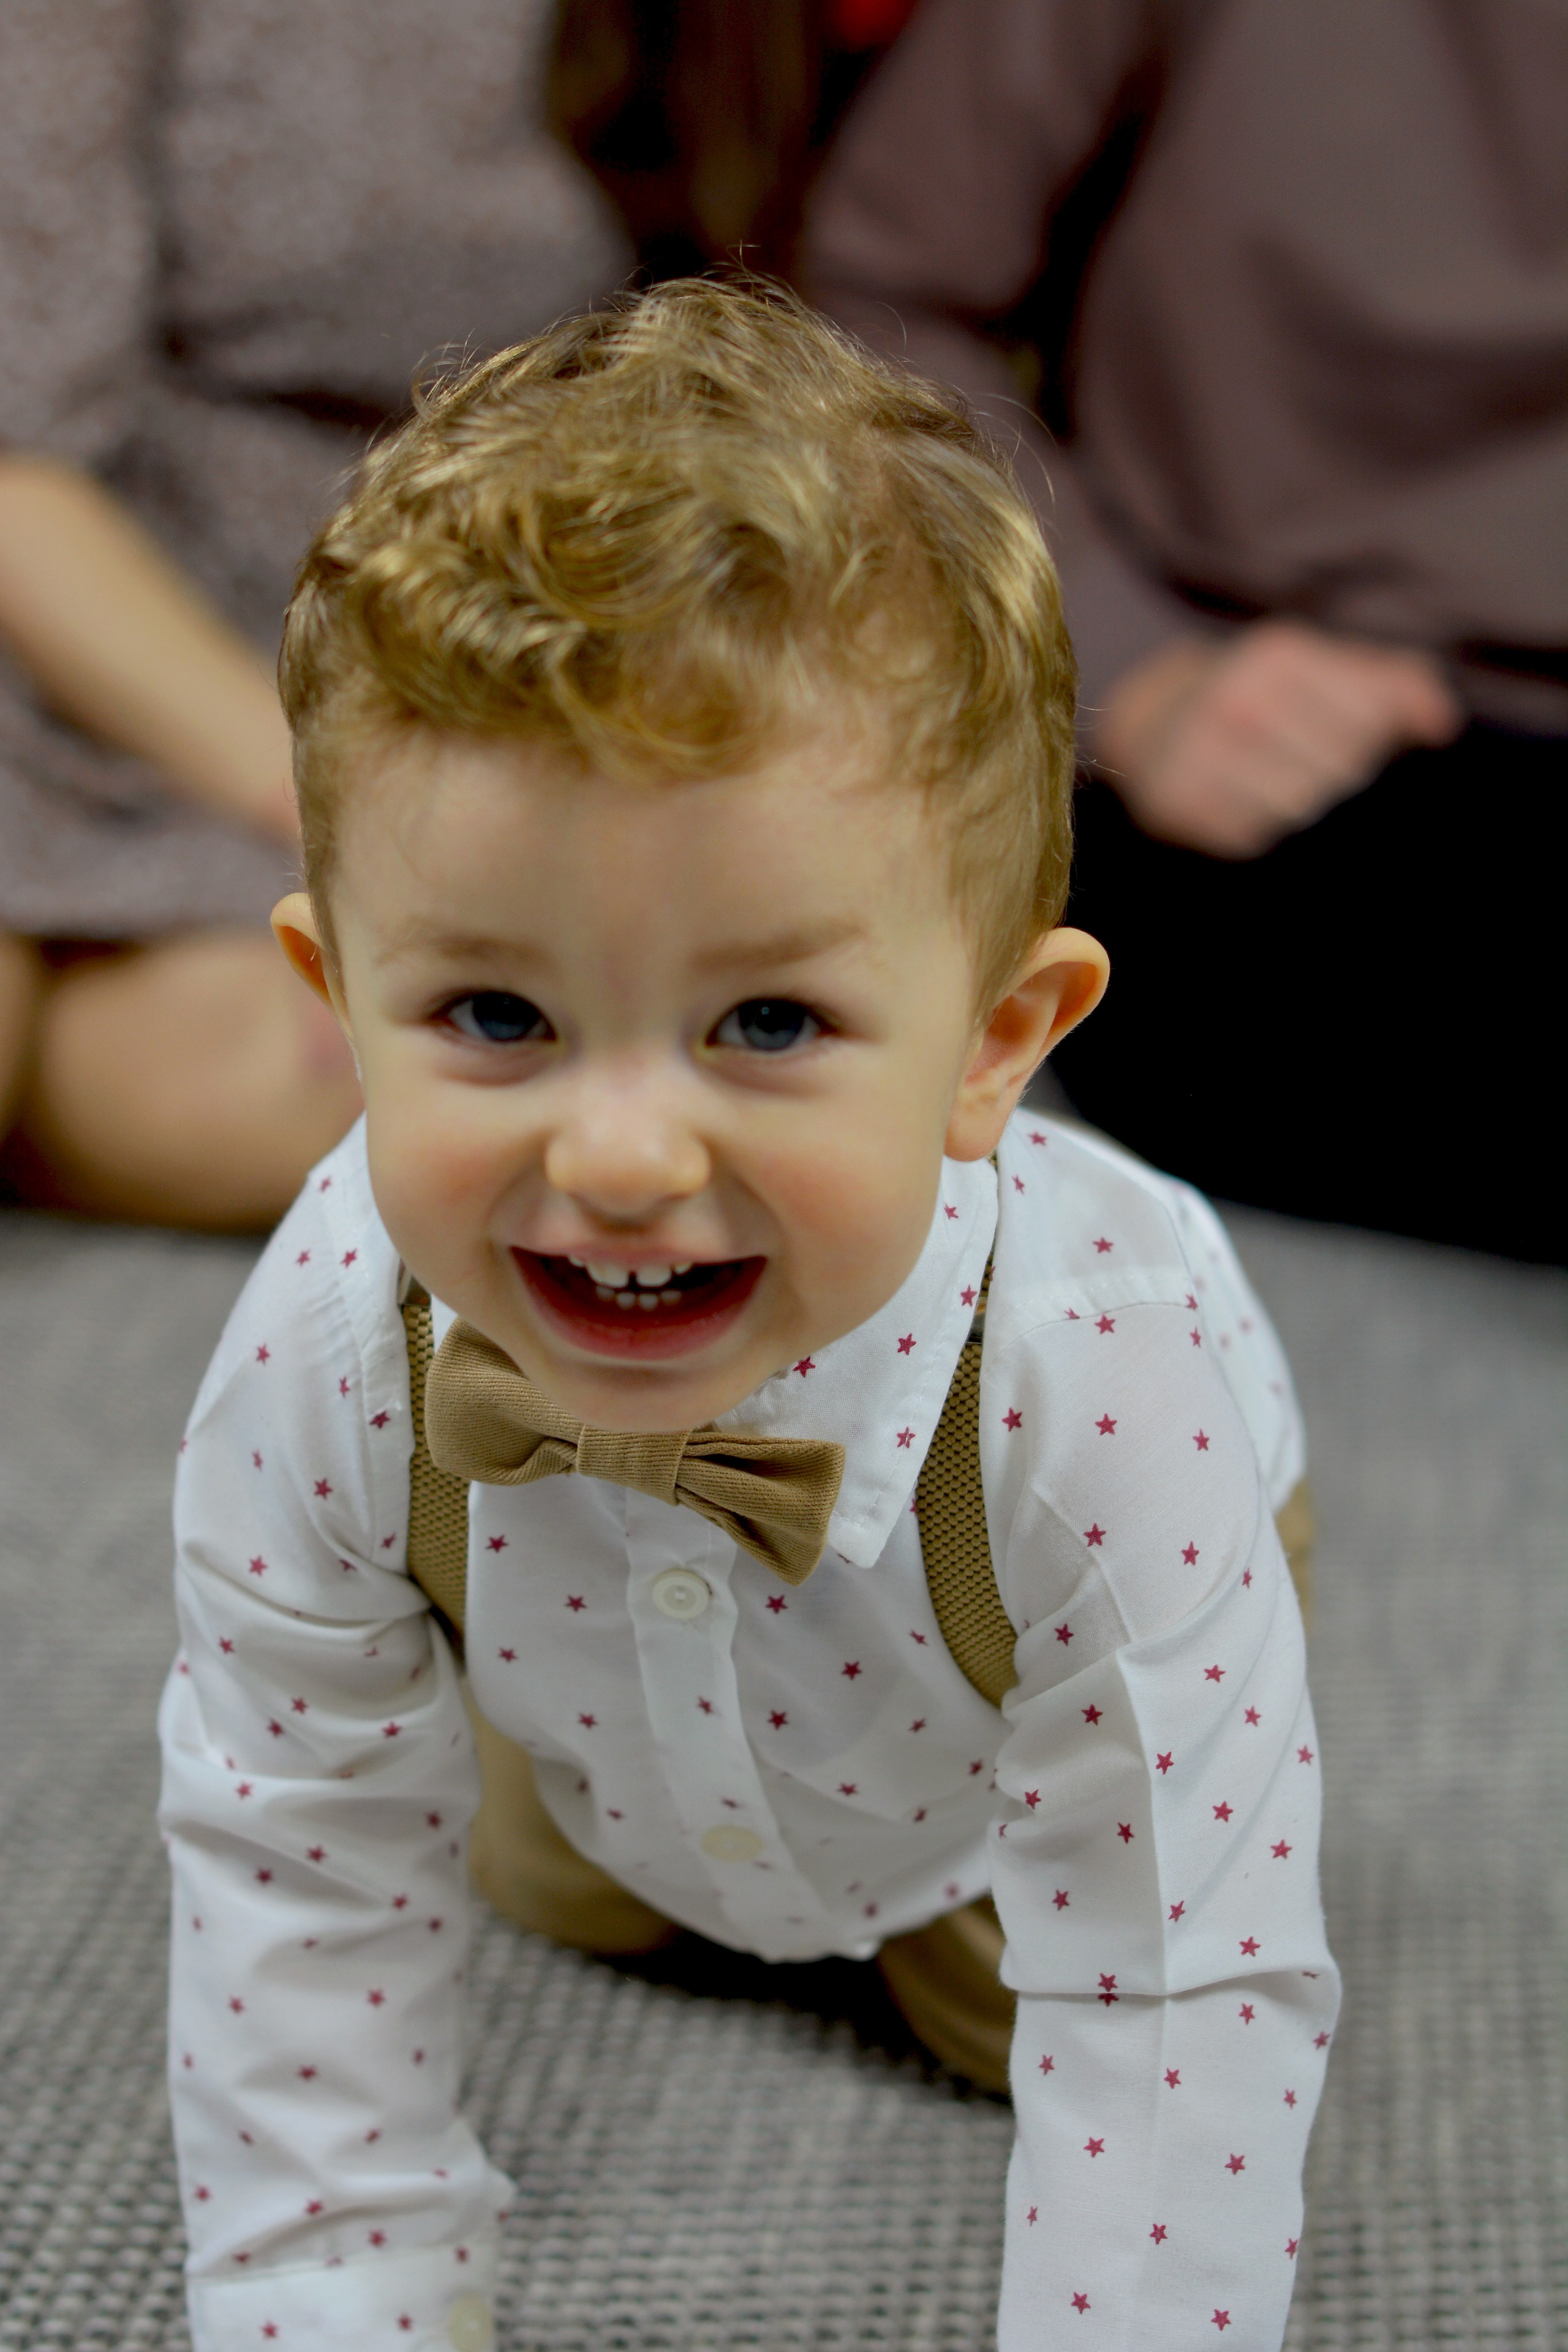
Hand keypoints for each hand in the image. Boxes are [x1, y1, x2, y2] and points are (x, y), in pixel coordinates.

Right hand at [1097, 621, 1462, 858]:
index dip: (1375, 742)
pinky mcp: (1178, 801)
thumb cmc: (1263, 696)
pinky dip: (1261, 832)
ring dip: (1305, 813)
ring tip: (1285, 790)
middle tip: (1316, 773)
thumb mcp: (1323, 670)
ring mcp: (1201, 752)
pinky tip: (1248, 808)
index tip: (1354, 741)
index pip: (1372, 721)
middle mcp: (1238, 699)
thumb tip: (1440, 724)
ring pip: (1300, 810)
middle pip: (1341, 771)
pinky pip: (1254, 837)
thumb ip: (1395, 684)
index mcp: (1280, 655)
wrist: (1152, 721)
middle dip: (1342, 781)